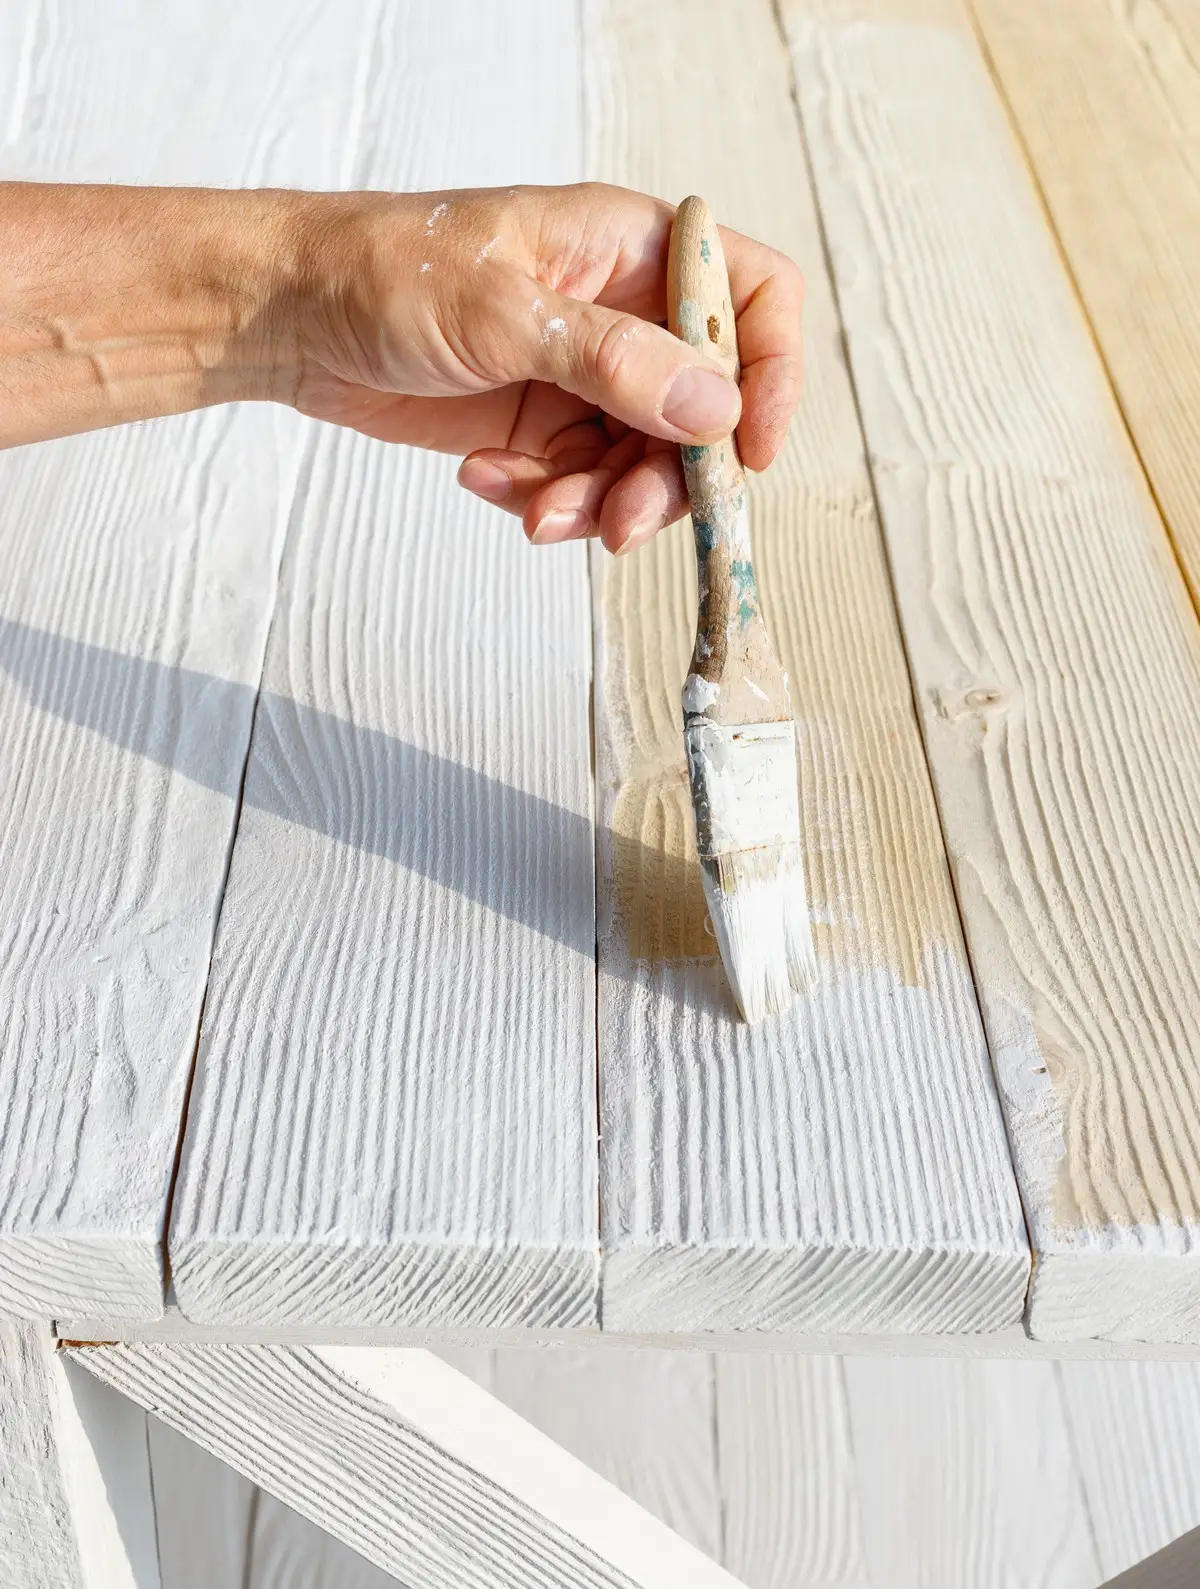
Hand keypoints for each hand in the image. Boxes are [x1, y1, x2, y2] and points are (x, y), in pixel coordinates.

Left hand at [287, 183, 803, 554]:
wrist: (292, 317)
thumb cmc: (386, 272)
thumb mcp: (504, 313)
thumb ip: (614, 363)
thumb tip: (714, 411)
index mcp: (631, 249)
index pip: (750, 297)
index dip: (769, 372)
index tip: (750, 451)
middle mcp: (623, 312)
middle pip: (703, 407)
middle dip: (667, 476)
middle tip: (620, 523)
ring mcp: (585, 374)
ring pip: (643, 461)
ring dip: (601, 502)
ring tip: (540, 514)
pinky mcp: (543, 425)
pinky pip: (581, 482)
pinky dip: (547, 500)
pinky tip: (487, 481)